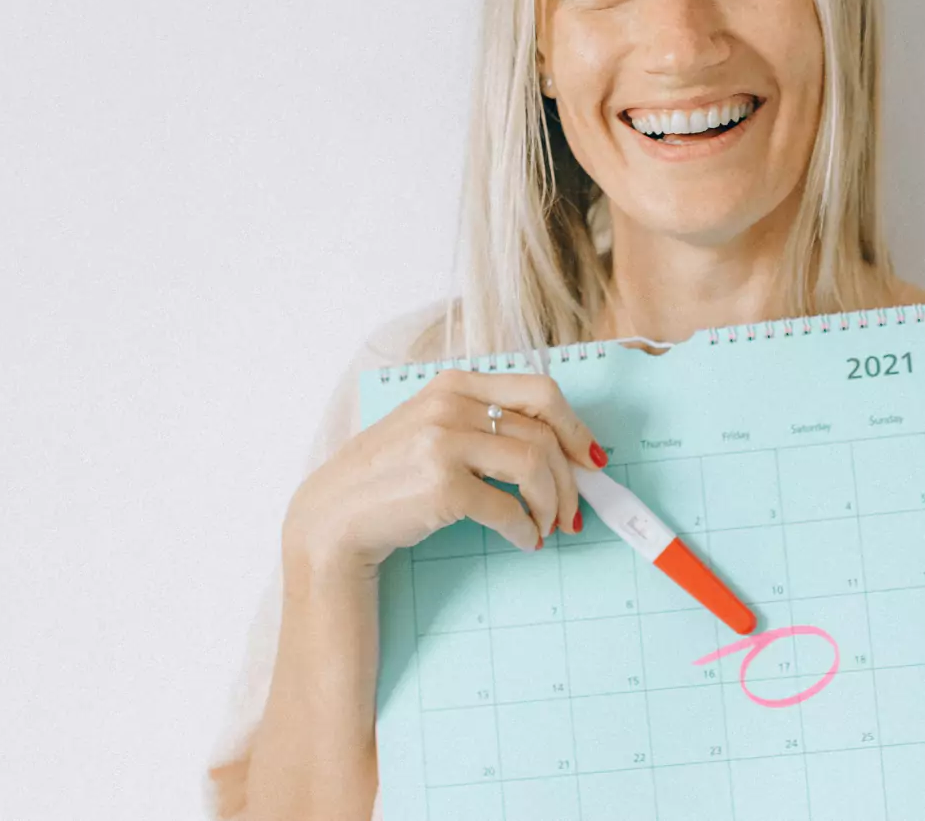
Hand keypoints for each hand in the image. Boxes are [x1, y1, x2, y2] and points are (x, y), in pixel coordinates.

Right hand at [283, 369, 606, 577]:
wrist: (333, 519)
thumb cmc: (389, 477)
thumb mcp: (431, 427)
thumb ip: (482, 421)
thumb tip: (557, 447)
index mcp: (454, 384)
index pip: (539, 391)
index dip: (575, 426)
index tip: (592, 458)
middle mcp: (449, 405)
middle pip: (543, 433)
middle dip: (570, 476)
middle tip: (574, 508)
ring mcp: (444, 443)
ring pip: (534, 466)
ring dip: (551, 504)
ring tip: (547, 526)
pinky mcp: (442, 487)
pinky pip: (508, 508)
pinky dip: (525, 529)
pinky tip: (524, 540)